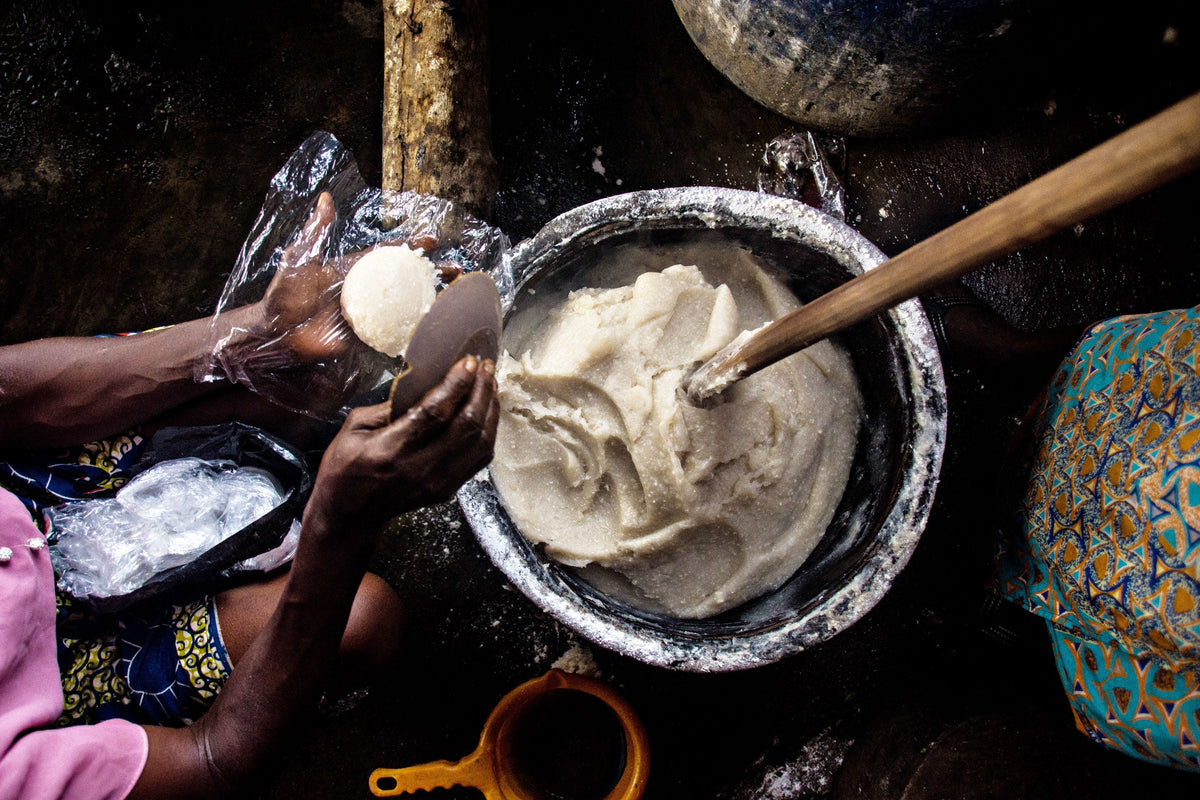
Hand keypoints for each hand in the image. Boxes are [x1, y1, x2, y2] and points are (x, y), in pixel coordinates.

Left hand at [235, 192, 444, 416]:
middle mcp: (368, 292)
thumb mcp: (300, 258)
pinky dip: (415, 333)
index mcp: (356, 270)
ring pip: (407, 307)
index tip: (433, 241)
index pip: (390, 255)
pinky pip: (395, 335)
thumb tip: (325, 197)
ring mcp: (370, 316)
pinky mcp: (366, 340)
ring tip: (456, 300)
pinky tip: (436, 332)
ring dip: (431, 303)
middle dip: (433, 275)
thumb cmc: (284, 295)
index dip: (412, 247)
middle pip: (408, 280)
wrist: (275, 334)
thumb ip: (316, 231)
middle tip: (457, 271)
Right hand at [306, 355, 498, 529]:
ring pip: (480, 443)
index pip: (435, 412)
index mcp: (392, 449)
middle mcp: (420, 468)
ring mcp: (438, 482)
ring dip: (490, 409)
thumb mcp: (354, 428)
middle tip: (485, 365)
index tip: (468, 361)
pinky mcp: (448, 490)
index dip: (456, 384)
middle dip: (481, 390)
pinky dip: (489, 431)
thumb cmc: (345, 468)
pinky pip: (480, 458)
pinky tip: (487, 411)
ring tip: (490, 383)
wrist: (349, 515)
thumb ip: (389, 405)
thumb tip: (422, 382)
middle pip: (466, 426)